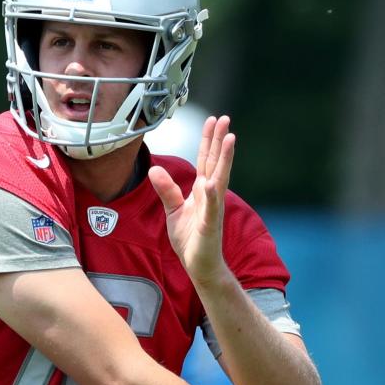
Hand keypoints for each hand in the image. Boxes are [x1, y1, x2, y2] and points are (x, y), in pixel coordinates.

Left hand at [147, 114, 235, 285]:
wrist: (199, 265)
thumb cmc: (190, 238)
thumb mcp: (173, 210)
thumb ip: (166, 189)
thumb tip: (153, 169)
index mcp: (202, 191)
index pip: (205, 160)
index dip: (209, 140)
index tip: (213, 120)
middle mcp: (211, 196)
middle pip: (215, 163)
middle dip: (220, 141)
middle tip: (225, 119)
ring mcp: (212, 209)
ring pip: (219, 179)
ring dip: (225, 159)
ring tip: (230, 139)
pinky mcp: (209, 225)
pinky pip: (210, 208)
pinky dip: (211, 195)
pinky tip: (212, 183)